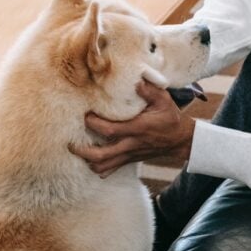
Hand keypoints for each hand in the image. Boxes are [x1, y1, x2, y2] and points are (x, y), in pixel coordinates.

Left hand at [70, 81, 195, 177]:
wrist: (180, 139)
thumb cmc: (170, 117)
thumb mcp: (164, 100)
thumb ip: (149, 90)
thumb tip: (135, 80)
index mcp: (137, 128)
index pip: (110, 130)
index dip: (94, 124)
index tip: (86, 115)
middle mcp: (131, 144)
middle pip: (101, 155)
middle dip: (82, 150)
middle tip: (71, 142)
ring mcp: (129, 155)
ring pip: (104, 166)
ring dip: (88, 160)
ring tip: (79, 150)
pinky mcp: (129, 160)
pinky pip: (110, 170)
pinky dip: (98, 168)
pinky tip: (91, 159)